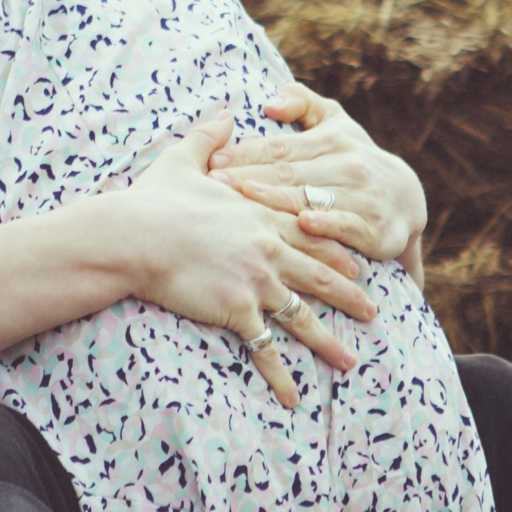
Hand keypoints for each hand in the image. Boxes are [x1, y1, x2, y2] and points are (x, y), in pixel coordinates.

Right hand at [117, 112, 375, 408]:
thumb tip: (223, 113)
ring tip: (350, 362)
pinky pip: (266, 349)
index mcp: (261, 217)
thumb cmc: (153, 200)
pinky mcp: (237, 310)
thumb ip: (210, 137)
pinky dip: (281, 376)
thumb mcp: (184, 160)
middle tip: (376, 311)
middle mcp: (269, 250)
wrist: (135, 235)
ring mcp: (257, 282)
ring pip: (305, 316)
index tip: (358, 264)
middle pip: (321, 276)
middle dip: (351, 296)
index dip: (337, 251)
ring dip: (329, 342)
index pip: (310, 235)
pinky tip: (294, 398)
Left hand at [209, 82, 427, 287]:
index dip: (245, 153)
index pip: (279, 147)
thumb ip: (302, 103)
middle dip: (249, 177)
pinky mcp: (376, 229)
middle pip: (288, 173)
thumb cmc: (354, 159)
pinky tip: (302, 223)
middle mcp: (346, 166)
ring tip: (244, 200)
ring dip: (277, 200)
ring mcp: (361, 197)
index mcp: (330, 140)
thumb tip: (269, 102)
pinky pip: (348, 226)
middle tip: (213, 183)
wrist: (408, 201)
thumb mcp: (334, 124)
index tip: (212, 159)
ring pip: (312, 198)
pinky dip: (327, 225)